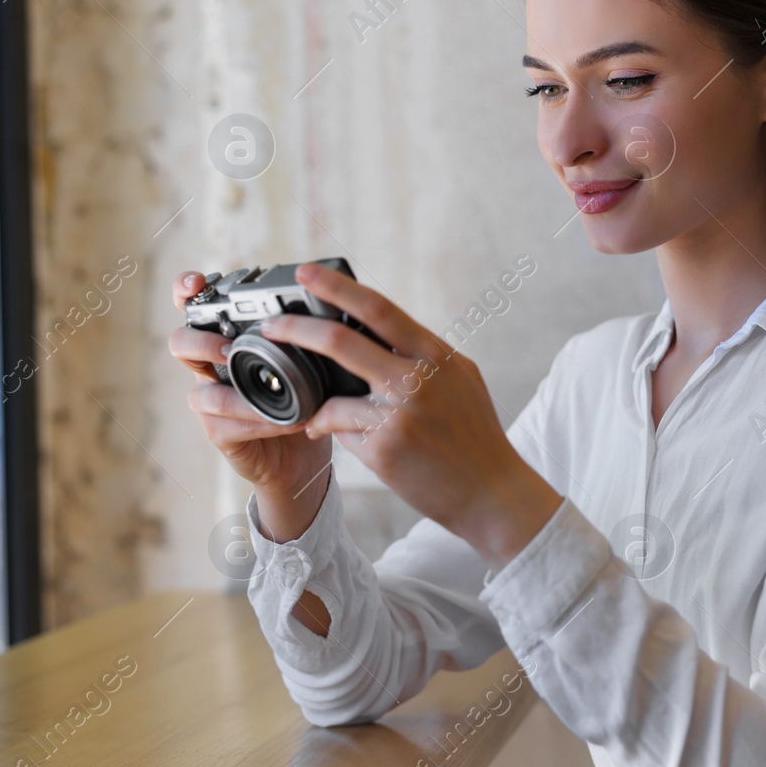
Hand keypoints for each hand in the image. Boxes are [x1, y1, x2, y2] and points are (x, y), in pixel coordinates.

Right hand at [170, 271, 331, 541]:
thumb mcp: (310, 361)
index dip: (186, 290)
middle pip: (180, 343)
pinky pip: (227, 423)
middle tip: (230, 348)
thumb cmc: (305, 399)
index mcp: (230, 338)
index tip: (198, 283)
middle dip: (200, 341)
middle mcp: (212, 366)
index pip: (195, 306)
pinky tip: (287, 420)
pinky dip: (260, 420)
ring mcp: (211, 401)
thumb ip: (308, 334)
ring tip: (267, 393)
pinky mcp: (218, 432)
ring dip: (237, 393)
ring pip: (201, 392)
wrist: (305, 455)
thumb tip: (336, 304)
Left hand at [251, 263, 561, 566]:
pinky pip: (341, 431)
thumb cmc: (475, 435)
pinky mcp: (386, 450)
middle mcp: (418, 380)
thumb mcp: (459, 378)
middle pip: (342, 342)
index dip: (337, 287)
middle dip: (298, 330)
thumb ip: (421, 354)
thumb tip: (378, 330)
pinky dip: (330, 429)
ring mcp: (400, 416)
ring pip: (334, 396)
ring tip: (308, 406)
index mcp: (435, 355)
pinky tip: (328, 432)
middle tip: (273, 326)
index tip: (307, 273)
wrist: (493, 493)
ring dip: (313, 400)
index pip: (379, 309)